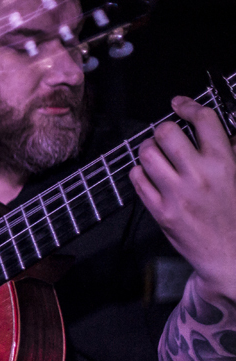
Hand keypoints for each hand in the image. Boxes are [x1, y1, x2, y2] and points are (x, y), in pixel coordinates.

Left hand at [132, 96, 235, 307]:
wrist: (231, 256)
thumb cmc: (235, 213)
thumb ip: (228, 149)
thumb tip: (207, 125)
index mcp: (224, 163)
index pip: (202, 119)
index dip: (188, 106)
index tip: (180, 104)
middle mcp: (199, 175)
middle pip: (166, 132)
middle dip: (164, 130)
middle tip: (168, 138)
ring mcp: (177, 194)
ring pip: (146, 153)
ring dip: (149, 149)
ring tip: (157, 155)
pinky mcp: (160, 211)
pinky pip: (136, 178)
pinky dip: (140, 172)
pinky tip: (151, 176)